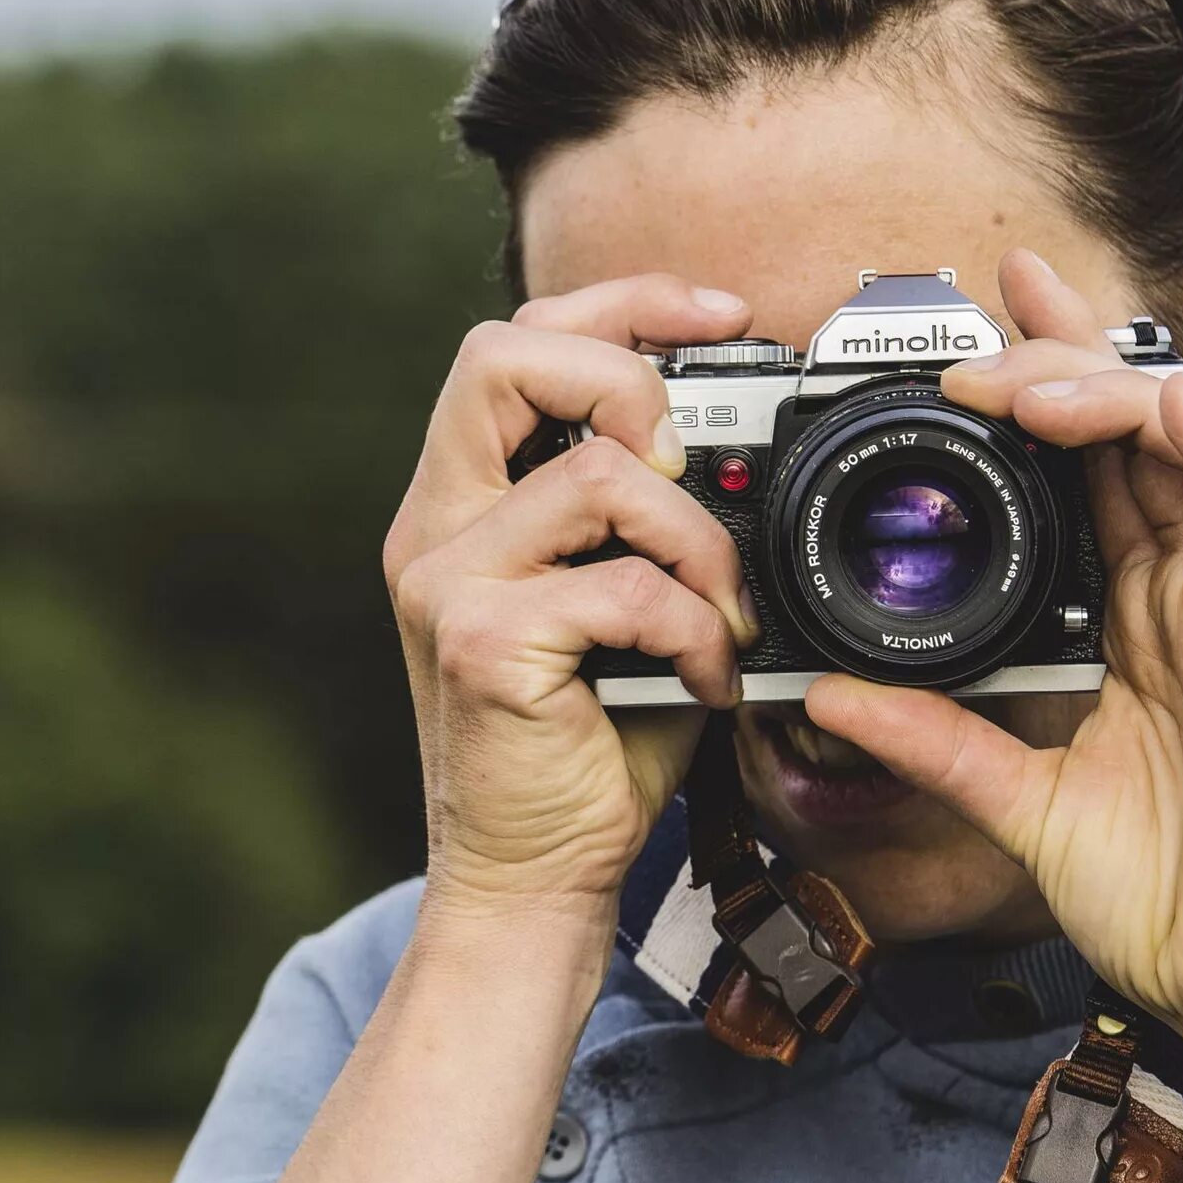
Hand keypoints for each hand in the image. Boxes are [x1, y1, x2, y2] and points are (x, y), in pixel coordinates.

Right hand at [383, 276, 757, 916]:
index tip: (721, 318)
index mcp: (463, 502)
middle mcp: (435, 526)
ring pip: (599, 478)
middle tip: (691, 469)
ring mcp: (446, 580)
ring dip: (698, 545)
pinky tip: (706, 679)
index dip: (622, 303)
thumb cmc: (591, 745)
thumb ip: (652, 518)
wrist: (535, 878)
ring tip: (722, 616)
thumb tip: (747, 446)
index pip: (516, 341)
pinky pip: (622, 585)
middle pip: (505, 356)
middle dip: (629, 381)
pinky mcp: (479, 641)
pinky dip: (695, 629)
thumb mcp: (629, 604)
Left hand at [802, 249, 1182, 1076]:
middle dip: (1062, 351)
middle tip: (983, 320)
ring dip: (1105, 387)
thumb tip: (825, 694)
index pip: (1089, 466)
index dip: (1041, 384)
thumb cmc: (1161, 899)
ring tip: (1021, 375)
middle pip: (1134, 427)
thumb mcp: (1013, 801)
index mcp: (1133, 619)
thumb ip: (929, 738)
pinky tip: (1147, 411)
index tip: (966, 334)